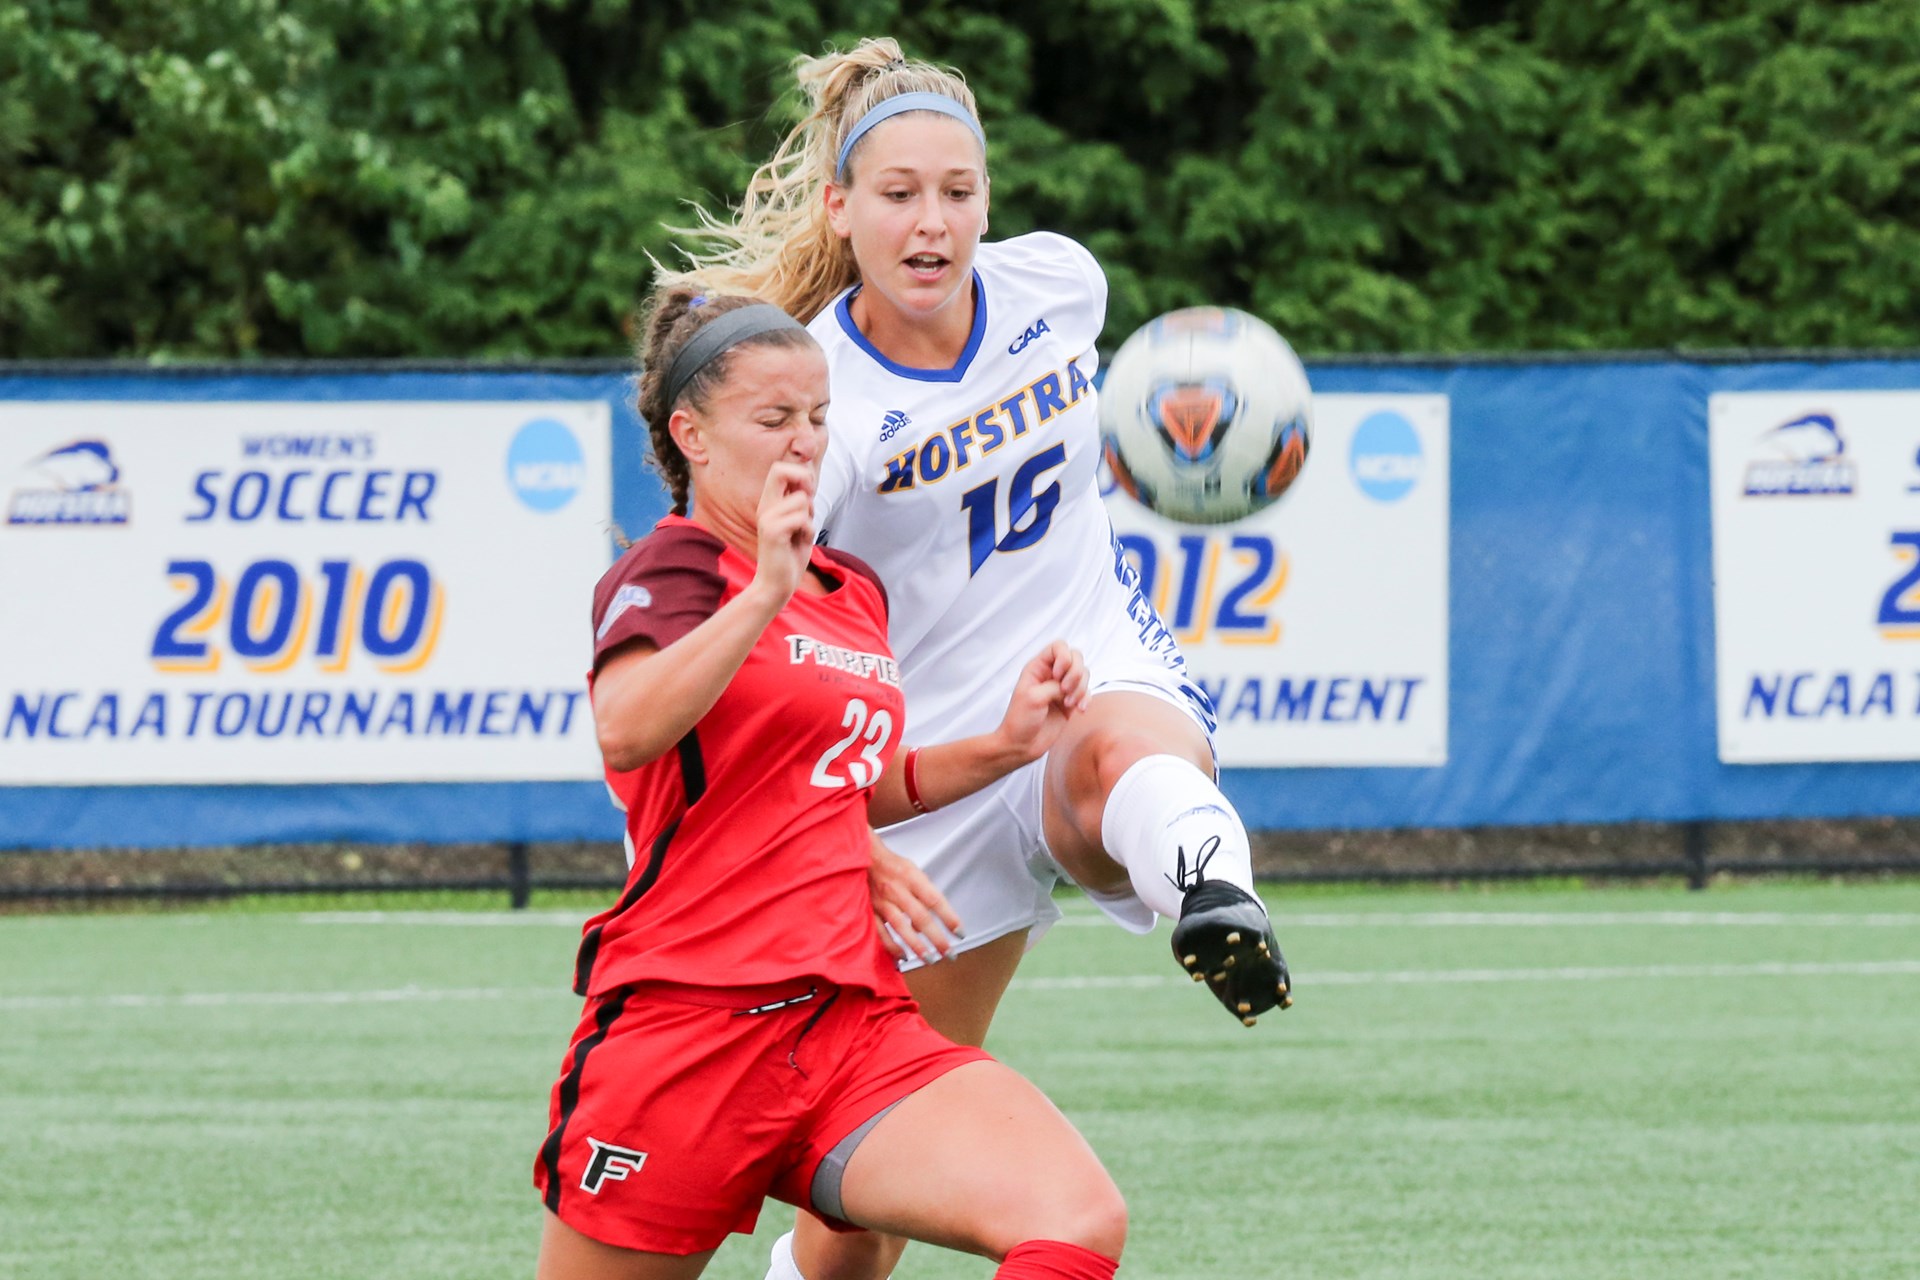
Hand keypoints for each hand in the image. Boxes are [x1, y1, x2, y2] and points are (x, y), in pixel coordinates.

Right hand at [750, 460, 816, 605]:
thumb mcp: (797, 524)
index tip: (808, 491)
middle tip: (809, 501)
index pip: (778, 468)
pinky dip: (809, 531)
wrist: (775, 585)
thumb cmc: (789, 556)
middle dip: (803, 480)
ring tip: (802, 534)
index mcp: (769, 504)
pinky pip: (802, 519)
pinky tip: (800, 543)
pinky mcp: (772, 532)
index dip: (799, 473)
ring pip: (801, 500)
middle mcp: (765, 508)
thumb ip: (800, 504)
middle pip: (780, 470)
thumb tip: (809, 479)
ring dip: (811, 517)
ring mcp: (767, 518)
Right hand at [868, 834, 963, 963]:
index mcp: (911, 877)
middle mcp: (897, 890)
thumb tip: (925, 927)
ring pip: (901, 927)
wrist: (861, 857)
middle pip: (921, 917)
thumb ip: (922, 895)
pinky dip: (892, 946)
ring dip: (917, 946)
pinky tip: (903, 957)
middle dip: (937, 938)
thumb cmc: (891, 866)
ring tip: (930, 959)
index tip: (960, 933)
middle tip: (950, 954)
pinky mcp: (869, 910)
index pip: (935, 900)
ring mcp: (881, 901)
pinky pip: (881, 932)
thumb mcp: (912, 872)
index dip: (949, 918)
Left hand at [992, 640, 1087, 764]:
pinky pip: (1087, 692)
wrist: (1021, 745)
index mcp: (1037, 668)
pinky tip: (1079, 710)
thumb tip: (1069, 686)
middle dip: (1076, 673)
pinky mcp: (1070, 702)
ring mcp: (1062, 688)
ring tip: (1068, 704)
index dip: (1064, 657)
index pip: (1058, 647)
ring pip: (1084, 674)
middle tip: (1064, 690)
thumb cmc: (1019, 721)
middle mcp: (1051, 675)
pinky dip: (1086, 699)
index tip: (1057, 675)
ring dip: (1081, 688)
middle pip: (1076, 657)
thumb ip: (1053, 686)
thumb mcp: (1033, 697)